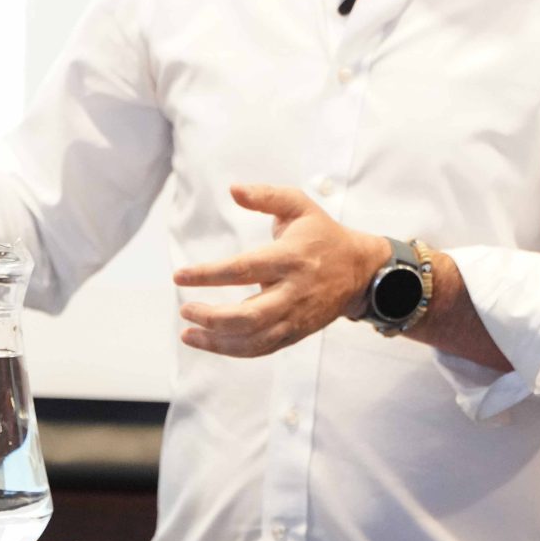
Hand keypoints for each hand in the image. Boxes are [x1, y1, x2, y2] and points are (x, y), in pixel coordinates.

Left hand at [173, 184, 389, 357]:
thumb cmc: (324, 235)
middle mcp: (293, 291)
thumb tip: (233, 189)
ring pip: (253, 340)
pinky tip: (210, 342)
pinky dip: (233, 350)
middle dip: (211, 317)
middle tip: (185, 307)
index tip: (179, 276)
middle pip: (248, 316)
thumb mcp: (300, 206)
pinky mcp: (297, 333)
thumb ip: (266, 196)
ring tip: (188, 332)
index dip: (208, 275)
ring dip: (217, 341)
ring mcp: (295, 317)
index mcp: (290, 258)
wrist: (360, 271)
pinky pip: (262, 349)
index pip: (243, 269)